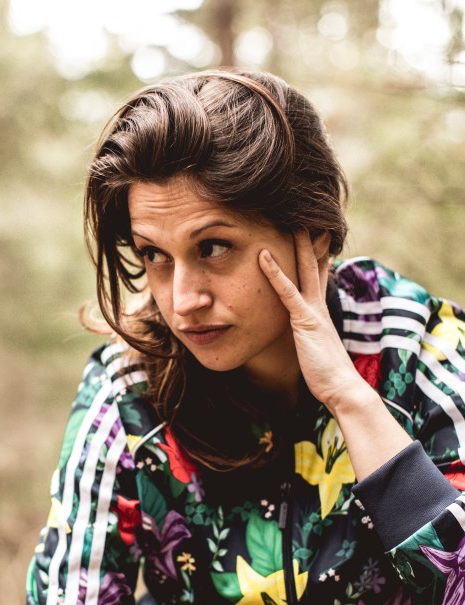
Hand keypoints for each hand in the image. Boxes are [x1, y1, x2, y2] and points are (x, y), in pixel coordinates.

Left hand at [258, 232, 364, 411]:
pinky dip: (274, 272)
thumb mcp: (314, 349)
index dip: (315, 255)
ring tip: (289, 221)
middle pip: (314, 265)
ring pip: (303, 270)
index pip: (318, 276)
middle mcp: (318, 305)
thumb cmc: (327, 374)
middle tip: (306, 217)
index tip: (314, 235)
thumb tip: (306, 337)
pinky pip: (286, 290)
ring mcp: (312, 310)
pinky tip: (263, 255)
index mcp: (320, 311)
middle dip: (310, 241)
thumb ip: (309, 337)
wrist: (341, 387)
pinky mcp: (304, 319)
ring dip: (296, 245)